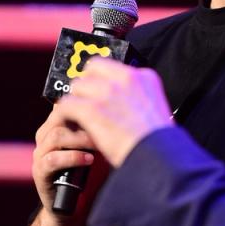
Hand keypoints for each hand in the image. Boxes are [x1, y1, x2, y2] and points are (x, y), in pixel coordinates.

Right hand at [30, 102, 109, 225]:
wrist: (72, 203)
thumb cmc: (86, 168)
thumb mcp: (93, 143)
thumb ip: (96, 125)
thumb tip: (116, 105)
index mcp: (55, 124)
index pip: (64, 104)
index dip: (83, 104)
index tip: (104, 108)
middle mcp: (44, 135)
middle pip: (59, 116)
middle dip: (83, 119)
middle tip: (104, 125)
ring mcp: (40, 153)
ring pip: (56, 135)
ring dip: (80, 139)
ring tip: (97, 143)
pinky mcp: (40, 171)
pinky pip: (53, 159)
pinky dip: (73, 157)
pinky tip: (89, 160)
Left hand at [55, 57, 173, 166]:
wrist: (158, 158)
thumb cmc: (159, 142)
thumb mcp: (156, 108)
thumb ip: (138, 97)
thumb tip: (119, 102)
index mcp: (144, 77)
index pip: (113, 67)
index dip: (102, 81)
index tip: (98, 92)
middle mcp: (126, 78)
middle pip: (92, 70)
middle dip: (87, 86)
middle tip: (86, 103)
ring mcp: (108, 92)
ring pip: (77, 86)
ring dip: (76, 101)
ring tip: (78, 116)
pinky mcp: (92, 108)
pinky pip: (67, 104)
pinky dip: (65, 115)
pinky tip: (69, 124)